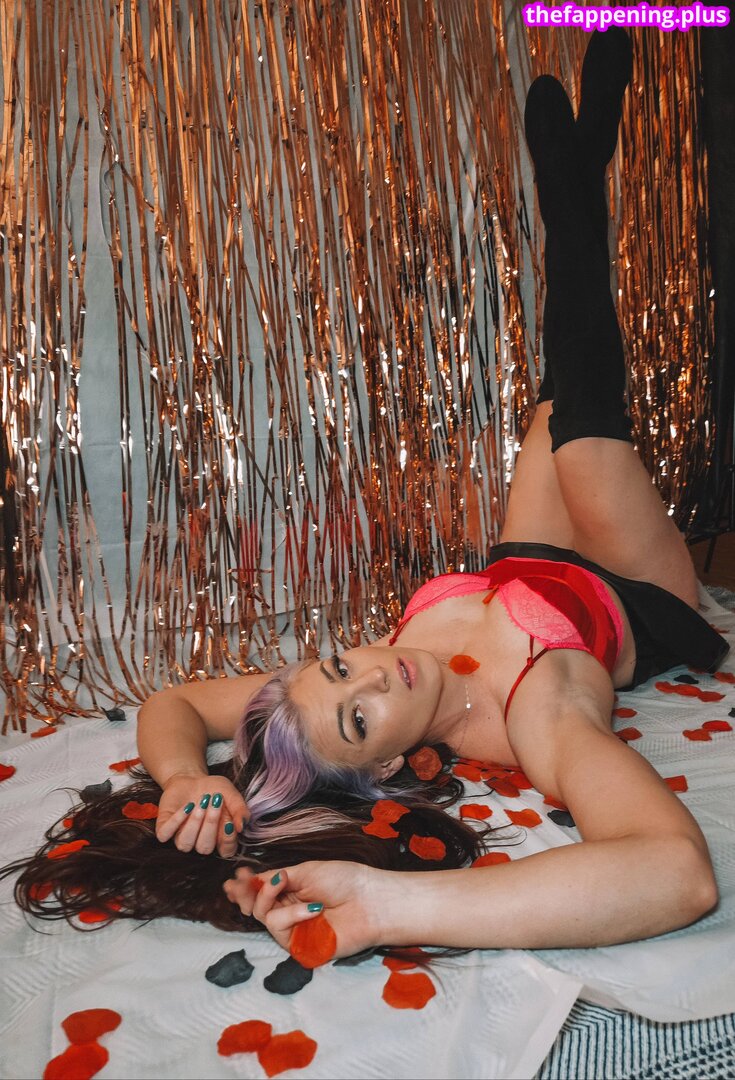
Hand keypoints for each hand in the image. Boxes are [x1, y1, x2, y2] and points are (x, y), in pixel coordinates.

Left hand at [156, 773, 248, 856]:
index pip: (225, 852)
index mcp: (219, 838)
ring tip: (200, 803)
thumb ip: (240, 810)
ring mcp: (181, 837)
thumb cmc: (213, 789)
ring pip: (185, 845)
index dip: (227, 841)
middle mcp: (200, 842)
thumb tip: (241, 827)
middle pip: (204, 848)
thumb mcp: (231, 795)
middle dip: (210, 824)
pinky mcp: (165, 829)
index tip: (229, 822)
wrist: (191, 778)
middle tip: (215, 801)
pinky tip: (186, 807)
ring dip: (194, 824)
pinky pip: (165, 835)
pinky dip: (176, 821)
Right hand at [222, 860, 384, 958]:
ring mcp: (295, 930)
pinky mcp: (300, 947)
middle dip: (247, 893)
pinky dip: (290, 915)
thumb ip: (278, 878)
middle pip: (257, 906)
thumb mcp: (307, 870)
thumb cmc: (346, 881)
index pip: (264, 890)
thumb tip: (255, 880)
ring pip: (263, 916)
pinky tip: (309, 907)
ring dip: (268, 897)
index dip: (247, 885)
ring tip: (282, 883)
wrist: (371, 902)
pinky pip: (279, 929)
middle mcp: (291, 911)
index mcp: (294, 891)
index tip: (235, 877)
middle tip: (243, 882)